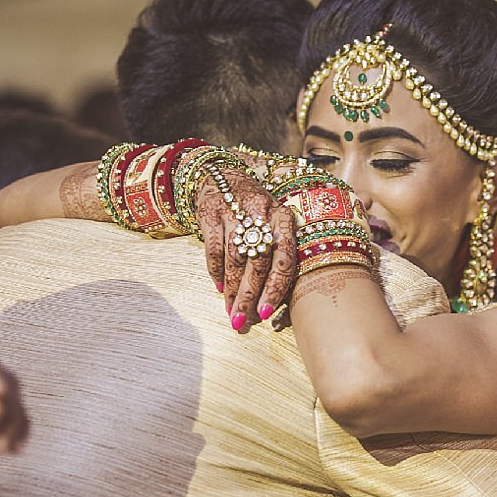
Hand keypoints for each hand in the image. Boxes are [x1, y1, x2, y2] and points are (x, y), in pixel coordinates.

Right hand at [196, 160, 296, 330]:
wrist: (222, 175)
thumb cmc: (254, 211)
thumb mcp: (273, 222)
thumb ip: (278, 254)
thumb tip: (277, 301)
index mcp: (283, 218)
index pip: (284, 259)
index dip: (275, 289)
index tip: (267, 313)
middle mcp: (262, 213)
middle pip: (258, 263)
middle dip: (249, 296)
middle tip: (243, 321)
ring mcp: (235, 212)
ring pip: (235, 260)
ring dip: (232, 290)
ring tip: (231, 311)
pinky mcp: (211, 213)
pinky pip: (214, 250)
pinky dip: (216, 272)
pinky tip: (219, 287)